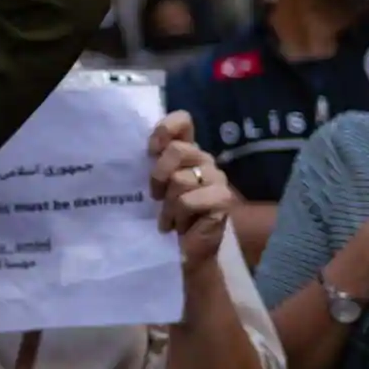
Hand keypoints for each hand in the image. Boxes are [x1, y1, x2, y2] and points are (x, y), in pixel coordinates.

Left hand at [149, 111, 233, 271]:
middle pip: (178, 150)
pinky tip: (179, 225)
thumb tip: (145, 148)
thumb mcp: (156, 184)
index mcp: (188, 151)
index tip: (151, 150)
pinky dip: (177, 215)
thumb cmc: (170, 213)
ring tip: (170, 215)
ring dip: (167, 203)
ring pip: (180, 179)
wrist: (191, 247)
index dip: (165, 129)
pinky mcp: (224, 199)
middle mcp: (205, 160)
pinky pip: (188, 200)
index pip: (183, 121)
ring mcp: (217, 179)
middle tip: (156, 196)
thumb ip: (153, 162)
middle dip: (159, 175)